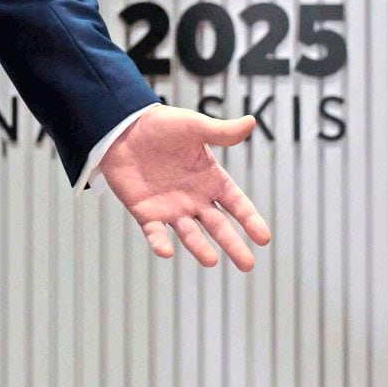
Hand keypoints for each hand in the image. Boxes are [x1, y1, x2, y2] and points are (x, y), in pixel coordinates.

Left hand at [98, 106, 272, 270]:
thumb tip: (252, 121)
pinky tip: (166, 251)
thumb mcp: (194, 126)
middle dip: (233, 245)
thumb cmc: (162, 125)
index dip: (250, 220)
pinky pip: (155, 232)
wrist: (124, 128)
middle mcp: (195, 198)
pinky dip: (160, 242)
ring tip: (211, 261)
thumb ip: (221, 131)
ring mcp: (172, 208)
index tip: (263, 238)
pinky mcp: (147, 213)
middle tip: (247, 265)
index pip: (236, 203)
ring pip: (190, 233)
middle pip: (219, 225)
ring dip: (200, 248)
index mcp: (211, 179)